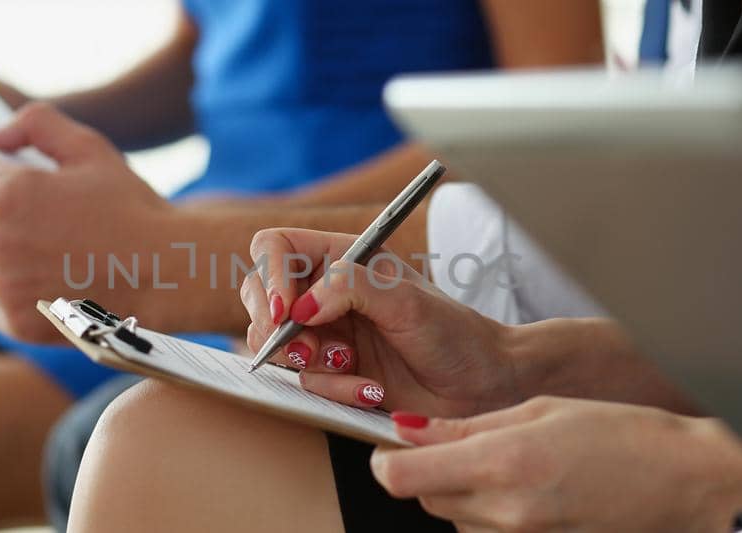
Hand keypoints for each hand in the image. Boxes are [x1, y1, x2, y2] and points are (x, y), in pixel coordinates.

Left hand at [0, 103, 173, 342]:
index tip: (24, 187)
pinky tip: (34, 285)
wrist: (165, 274)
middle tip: (26, 219)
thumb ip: (37, 124)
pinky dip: (1, 296)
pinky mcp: (15, 321)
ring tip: (15, 254)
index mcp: (8, 192)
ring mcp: (2, 285)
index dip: (0, 176)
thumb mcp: (90, 149)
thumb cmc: (132, 209)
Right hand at [240, 228, 677, 417]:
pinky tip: (370, 389)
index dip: (270, 276)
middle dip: (276, 329)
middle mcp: (325, 292)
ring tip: (354, 367)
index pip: (275, 248)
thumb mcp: (405, 300)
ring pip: (277, 346)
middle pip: (261, 297)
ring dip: (313, 364)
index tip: (286, 310)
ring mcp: (326, 333)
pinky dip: (333, 390)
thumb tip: (299, 307)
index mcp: (341, 257)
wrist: (480, 385)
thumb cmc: (453, 333)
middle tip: (306, 348)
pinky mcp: (331, 373)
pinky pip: (303, 383)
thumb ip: (349, 287)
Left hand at [370, 397, 741, 531]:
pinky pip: (487, 531)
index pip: (402, 477)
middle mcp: (503, 512)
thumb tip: (411, 429)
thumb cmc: (626, 437)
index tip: (396, 443)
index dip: (388, 458)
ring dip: (461, 491)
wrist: (685, 487)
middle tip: (463, 442)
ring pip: (454, 517)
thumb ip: (468, 426)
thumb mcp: (541, 410)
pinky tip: (527, 487)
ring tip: (510, 462)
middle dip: (428, 470)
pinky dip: (490, 511)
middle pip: (424, 499)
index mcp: (502, 465)